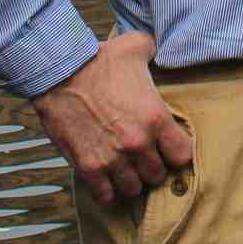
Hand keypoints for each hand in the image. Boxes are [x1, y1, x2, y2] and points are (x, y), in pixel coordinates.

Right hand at [32, 31, 192, 205]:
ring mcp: (112, 159)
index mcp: (156, 118)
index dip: (176, 152)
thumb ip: (155, 50)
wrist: (60, 72)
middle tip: (144, 157)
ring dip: (131, 180)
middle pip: (158, 175)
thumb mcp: (136, 47)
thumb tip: (159, 48)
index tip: (169, 148)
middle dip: (152, 166)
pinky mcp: (88, 167)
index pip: (182, 155)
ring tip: (125, 169)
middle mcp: (138, 143)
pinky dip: (107, 191)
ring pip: (134, 189)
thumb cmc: (99, 59)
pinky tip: (106, 179)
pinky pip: (106, 196)